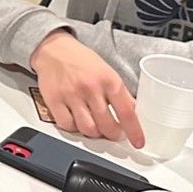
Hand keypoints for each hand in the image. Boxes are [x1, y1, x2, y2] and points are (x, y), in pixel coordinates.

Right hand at [29, 30, 144, 147]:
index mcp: (109, 80)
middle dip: (112, 134)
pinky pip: (67, 125)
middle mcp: (90, 88)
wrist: (54, 49)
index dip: (134, 131)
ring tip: (95, 126)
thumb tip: (135, 112)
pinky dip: (74, 127)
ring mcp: (71, 95)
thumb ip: (120, 93)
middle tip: (113, 132)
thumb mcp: (108, 72)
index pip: (127, 112)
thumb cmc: (81, 60)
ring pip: (87, 129)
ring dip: (94, 133)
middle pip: (107, 126)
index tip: (138, 142)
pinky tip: (76, 120)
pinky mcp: (54, 100)